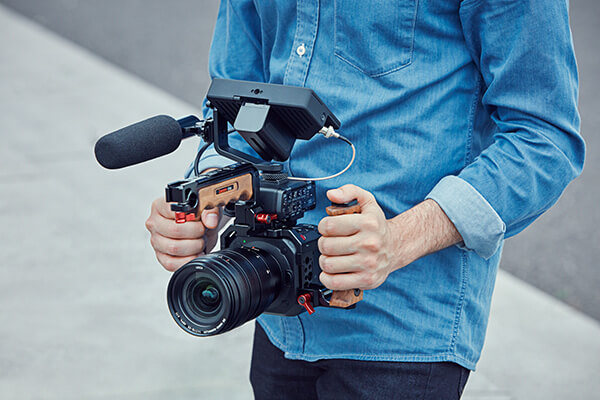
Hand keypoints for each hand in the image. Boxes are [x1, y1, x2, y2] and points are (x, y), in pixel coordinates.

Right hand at [145, 196, 220, 271]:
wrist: (201, 227)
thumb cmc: (200, 215)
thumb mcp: (208, 205)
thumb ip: (210, 210)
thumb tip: (210, 221)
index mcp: (160, 206)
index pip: (170, 209)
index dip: (190, 216)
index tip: (199, 218)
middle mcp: (155, 224)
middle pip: (174, 230)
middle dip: (195, 232)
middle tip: (202, 230)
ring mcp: (156, 242)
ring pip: (174, 248)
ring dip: (194, 246)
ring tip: (200, 241)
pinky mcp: (162, 257)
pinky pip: (172, 264)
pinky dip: (189, 260)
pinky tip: (196, 253)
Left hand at [318, 185, 462, 290]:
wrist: (396, 246)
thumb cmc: (376, 226)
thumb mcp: (367, 201)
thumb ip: (349, 191)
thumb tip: (332, 194)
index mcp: (368, 223)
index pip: (329, 226)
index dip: (323, 226)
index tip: (328, 228)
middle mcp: (369, 244)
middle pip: (326, 246)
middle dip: (323, 244)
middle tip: (331, 243)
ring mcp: (368, 263)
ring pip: (328, 264)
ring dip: (325, 260)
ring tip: (332, 256)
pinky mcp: (367, 279)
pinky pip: (335, 282)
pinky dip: (327, 278)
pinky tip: (332, 271)